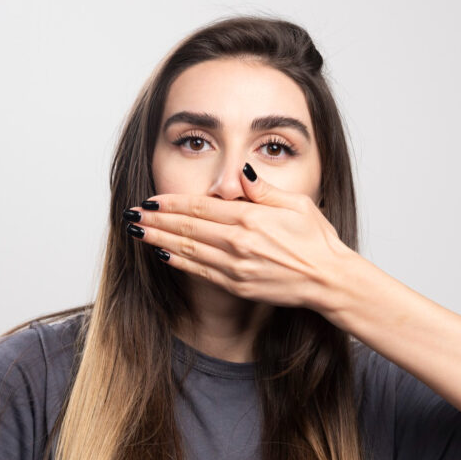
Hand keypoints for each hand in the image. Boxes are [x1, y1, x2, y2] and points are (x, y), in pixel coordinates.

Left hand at [123, 164, 352, 311]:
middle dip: (156, 220)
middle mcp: (238, 242)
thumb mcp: (295, 204)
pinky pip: (200, 272)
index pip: (200, 206)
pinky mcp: (237, 286)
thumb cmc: (317, 240)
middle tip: (131, 215)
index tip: (150, 200)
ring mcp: (236, 267)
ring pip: (188, 250)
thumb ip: (262, 189)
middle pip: (187, 227)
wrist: (329, 280)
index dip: (171, 203)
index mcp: (251, 218)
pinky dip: (179, 262)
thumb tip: (239, 173)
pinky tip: (163, 255)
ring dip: (159, 240)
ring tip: (137, 233)